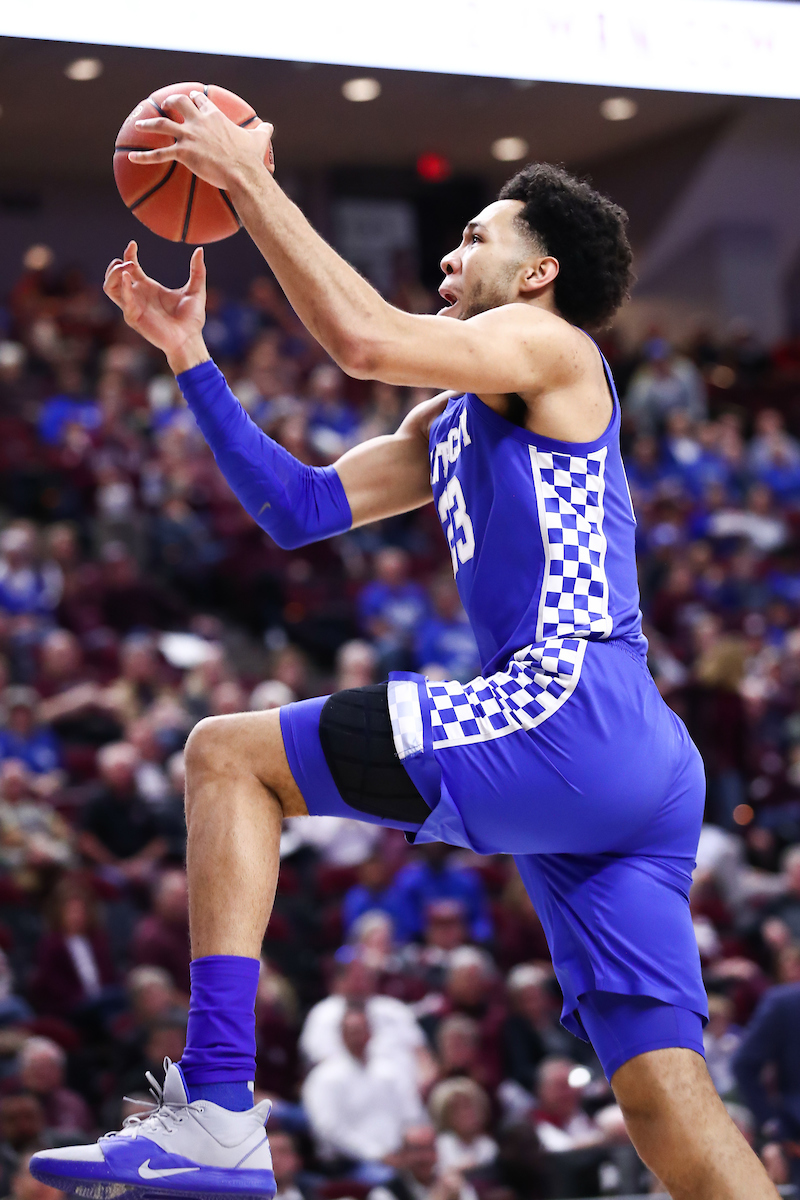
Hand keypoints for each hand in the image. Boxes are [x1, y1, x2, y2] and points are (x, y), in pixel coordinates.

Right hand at [103, 242, 209, 373]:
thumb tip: (200, 250)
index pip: (129, 268)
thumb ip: (197, 270)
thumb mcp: (196, 290)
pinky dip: (122, 287)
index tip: (133, 244)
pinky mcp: (134, 317)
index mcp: (148, 288)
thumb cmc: (191, 319)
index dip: (128, 254)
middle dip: (116, 265)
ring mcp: (134, 307)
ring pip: (110, 287)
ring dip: (113, 274)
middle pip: (114, 277)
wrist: (190, 339)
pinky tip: (128, 277)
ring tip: (125, 268)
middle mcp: (138, 296)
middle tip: (129, 262)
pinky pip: (121, 300)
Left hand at [130, 91, 273, 190]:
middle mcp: (198, 122)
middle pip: (179, 103)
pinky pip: (158, 155)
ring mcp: (189, 136)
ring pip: (162, 124)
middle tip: (165, 106)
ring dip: (149, 123)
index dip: (195, 99)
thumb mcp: (259, 139)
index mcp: (214, 116)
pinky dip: (143, 156)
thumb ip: (262, 131)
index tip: (192, 98)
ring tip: (139, 124)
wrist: (242, 172)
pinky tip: (132, 158)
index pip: (201, 101)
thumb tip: (270, 126)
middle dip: (170, 102)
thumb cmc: (250, 158)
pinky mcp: (183, 153)